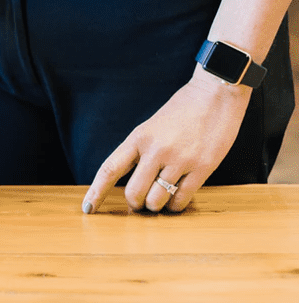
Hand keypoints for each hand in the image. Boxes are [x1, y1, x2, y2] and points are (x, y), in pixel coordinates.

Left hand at [82, 70, 251, 213]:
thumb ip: (139, 152)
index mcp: (138, 138)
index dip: (96, 192)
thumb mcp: (150, 128)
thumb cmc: (181, 112)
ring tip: (160, 202)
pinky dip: (175, 205)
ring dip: (156, 207)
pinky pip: (181, 198)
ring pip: (157, 200)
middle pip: (133, 193)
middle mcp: (156, 150)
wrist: (215, 94)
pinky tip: (175, 201)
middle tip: (140, 204)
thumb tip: (131, 184)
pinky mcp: (203, 167)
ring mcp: (180, 159)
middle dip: (135, 204)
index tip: (87, 208)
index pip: (109, 170)